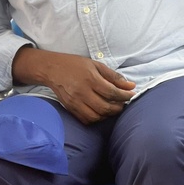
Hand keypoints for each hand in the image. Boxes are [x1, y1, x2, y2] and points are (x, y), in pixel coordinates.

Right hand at [16, 50, 135, 124]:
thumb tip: (130, 86)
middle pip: (105, 107)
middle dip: (118, 107)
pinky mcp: (70, 108)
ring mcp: (75, 102)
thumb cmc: (75, 65)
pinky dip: (96, 118)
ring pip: (96, 116)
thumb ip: (113, 76)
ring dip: (108, 115)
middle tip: (123, 103)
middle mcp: (82, 93)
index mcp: (90, 79)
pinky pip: (86, 120)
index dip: (124, 95)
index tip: (131, 94)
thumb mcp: (96, 65)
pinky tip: (100, 112)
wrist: (52, 69)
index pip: (112, 92)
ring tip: (112, 108)